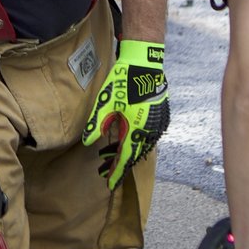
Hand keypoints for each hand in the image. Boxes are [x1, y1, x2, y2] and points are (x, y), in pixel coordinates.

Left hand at [81, 38, 168, 188]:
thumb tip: (88, 141)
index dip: (117, 172)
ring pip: (141, 145)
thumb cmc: (123, 82)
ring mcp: (157, 123)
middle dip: (118, 163)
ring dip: (126, 152)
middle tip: (104, 170)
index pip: (125, 157)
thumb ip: (97, 124)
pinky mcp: (160, 116)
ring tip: (109, 155)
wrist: (144, 64)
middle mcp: (149, 130)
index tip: (109, 184)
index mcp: (135, 129)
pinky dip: (135, 141)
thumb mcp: (106, 103)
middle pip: (134, 154)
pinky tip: (124, 139)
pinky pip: (148, 136)